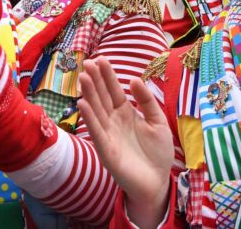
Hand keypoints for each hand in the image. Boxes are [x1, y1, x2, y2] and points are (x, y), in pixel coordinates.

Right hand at [78, 58, 172, 227]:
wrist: (158, 181)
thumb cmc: (157, 152)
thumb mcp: (158, 121)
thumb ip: (147, 101)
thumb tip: (134, 79)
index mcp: (126, 113)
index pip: (114, 90)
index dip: (107, 76)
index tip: (101, 59)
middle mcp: (114, 121)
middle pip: (102, 97)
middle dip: (95, 81)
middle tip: (88, 64)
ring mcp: (108, 135)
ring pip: (96, 111)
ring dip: (89, 94)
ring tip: (83, 78)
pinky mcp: (106, 150)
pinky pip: (96, 131)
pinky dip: (89, 118)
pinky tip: (83, 104)